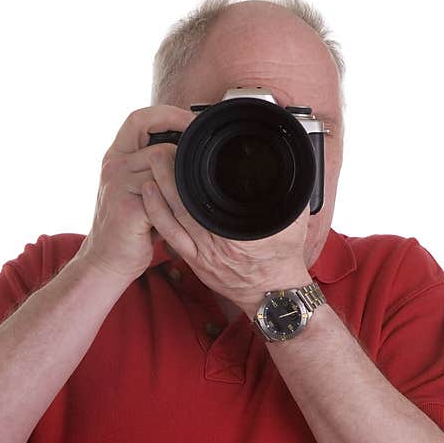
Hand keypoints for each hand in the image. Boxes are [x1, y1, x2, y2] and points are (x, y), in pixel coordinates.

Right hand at [76, 105, 195, 282]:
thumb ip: (157, 167)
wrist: (107, 261)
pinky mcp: (128, 208)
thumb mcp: (140, 188)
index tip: (193, 121)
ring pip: (165, 170)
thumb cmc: (131, 225)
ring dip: (181, 188)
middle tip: (200, 170)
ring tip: (183, 204)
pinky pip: (165, 197)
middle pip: (161, 147)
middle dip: (184, 162)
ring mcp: (118, 186)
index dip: (169, 114)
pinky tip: (175, 220)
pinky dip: (176, 208)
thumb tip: (192, 149)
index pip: (140, 118)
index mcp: (116, 156)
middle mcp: (114, 166)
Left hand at [141, 148, 311, 314]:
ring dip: (160, 190)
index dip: (194, 171)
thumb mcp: (293, 218)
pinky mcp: (195, 260)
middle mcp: (216, 241)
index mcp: (238, 230)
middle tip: (161, 149)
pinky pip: (170, 235)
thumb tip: (290, 162)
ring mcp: (203, 252)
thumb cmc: (284, 256)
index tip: (188, 150)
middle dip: (170, 174)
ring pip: (173, 216)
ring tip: (151, 166)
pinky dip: (157, 214)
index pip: (209, 194)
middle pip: (185, 201)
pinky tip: (150, 196)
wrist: (275, 293)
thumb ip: (288, 189)